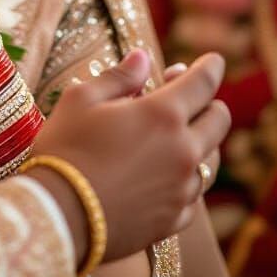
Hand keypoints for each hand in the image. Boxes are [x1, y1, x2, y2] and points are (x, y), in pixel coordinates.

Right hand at [27, 50, 229, 265]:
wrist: (58, 214)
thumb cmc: (66, 148)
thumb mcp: (82, 99)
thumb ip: (119, 77)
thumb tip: (142, 58)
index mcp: (163, 115)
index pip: (203, 83)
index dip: (210, 67)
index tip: (213, 59)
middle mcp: (184, 151)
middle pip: (218, 120)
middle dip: (209, 101)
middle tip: (181, 92)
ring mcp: (182, 188)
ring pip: (211, 158)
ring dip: (200, 139)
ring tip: (174, 133)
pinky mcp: (174, 218)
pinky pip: (194, 194)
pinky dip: (186, 176)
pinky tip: (166, 172)